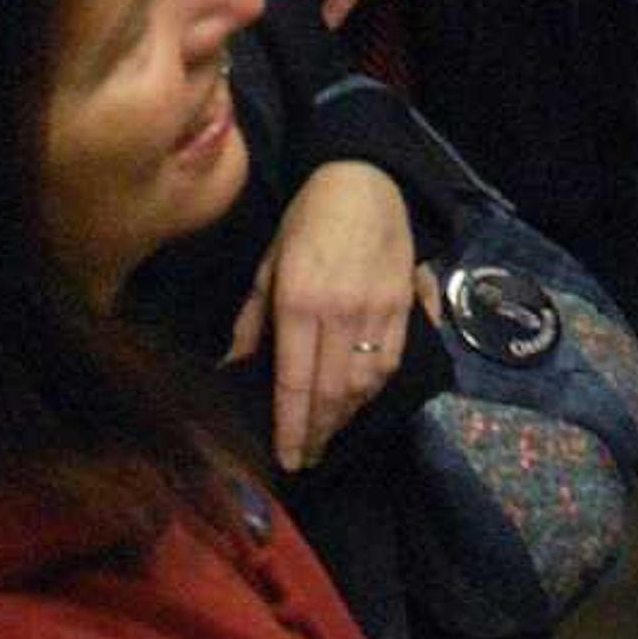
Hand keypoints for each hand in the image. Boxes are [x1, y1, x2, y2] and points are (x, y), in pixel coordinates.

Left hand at [228, 162, 418, 470]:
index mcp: (300, 302)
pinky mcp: (406, 304)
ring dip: (347, 415)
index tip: (287, 458)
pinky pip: (393, 361)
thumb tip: (232, 369)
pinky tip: (359, 400)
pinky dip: (375, 389)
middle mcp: (342, 312)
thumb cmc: (305, 221)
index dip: (291, 427)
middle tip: (307, 457)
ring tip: (330, 431)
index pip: (295, 382)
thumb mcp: (267, 266)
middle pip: (332, 392)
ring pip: (366, 383)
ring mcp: (379, 310)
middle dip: (319, 431)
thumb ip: (252, 321)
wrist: (363, 180)